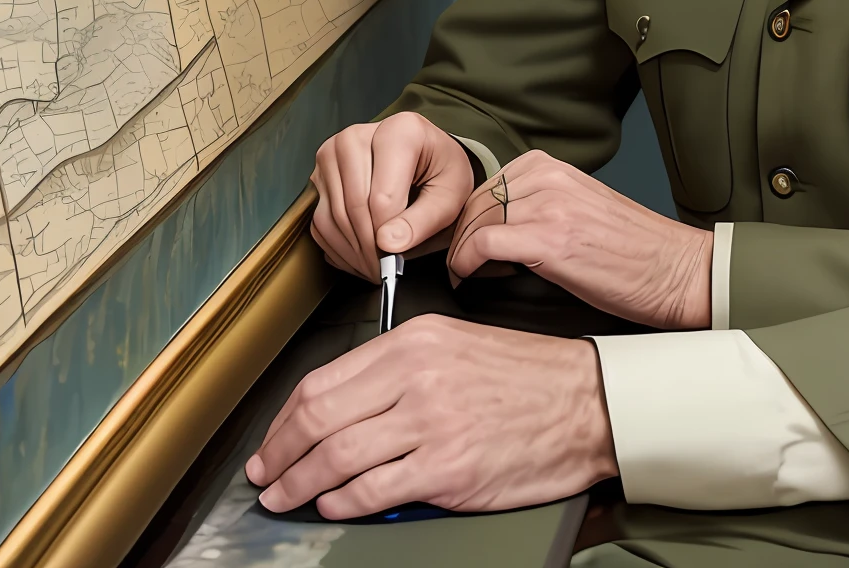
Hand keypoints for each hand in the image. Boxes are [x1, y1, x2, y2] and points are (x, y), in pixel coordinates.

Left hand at [245, 315, 616, 516]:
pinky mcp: (449, 470)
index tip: (272, 439)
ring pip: (338, 458)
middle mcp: (417, 377)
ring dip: (301, 485)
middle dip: (279, 454)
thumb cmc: (526, 376)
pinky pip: (375, 492)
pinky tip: (334, 507)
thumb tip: (342, 408)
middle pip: (320, 419)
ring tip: (286, 498)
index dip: (284, 418)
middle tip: (263, 476)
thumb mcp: (454, 345)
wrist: (585, 402)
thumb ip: (396, 370)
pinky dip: (343, 504)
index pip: (324, 380)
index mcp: (413, 342)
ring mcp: (432, 425)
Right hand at [310, 114, 474, 281]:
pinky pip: (320, 221)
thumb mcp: (449, 195)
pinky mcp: (320, 173)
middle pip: (354, 207)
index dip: (389, 238)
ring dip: (353, 252)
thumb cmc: (440, 171)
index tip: (397, 261)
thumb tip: (389, 244)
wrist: (426, 156)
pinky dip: (338, 247)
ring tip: (374, 267)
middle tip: (385, 272)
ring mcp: (333, 153)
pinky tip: (359, 256)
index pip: (382, 197)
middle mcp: (357, 136)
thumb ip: (423, 220)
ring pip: (333, 217)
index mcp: (398, 132)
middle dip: (369, 250)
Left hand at [447, 149, 711, 328]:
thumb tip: (492, 231)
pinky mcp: (549, 239)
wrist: (674, 268)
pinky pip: (484, 243)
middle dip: (458, 236)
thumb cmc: (632, 250)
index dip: (466, 220)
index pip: (485, 186)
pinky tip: (469, 278)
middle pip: (474, 202)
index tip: (459, 245)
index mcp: (552, 165)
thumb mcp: (579, 207)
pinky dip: (467, 262)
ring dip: (460, 251)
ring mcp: (549, 205)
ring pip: (474, 220)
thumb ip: (538, 204)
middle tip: (455, 265)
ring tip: (462, 275)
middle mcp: (548, 176)